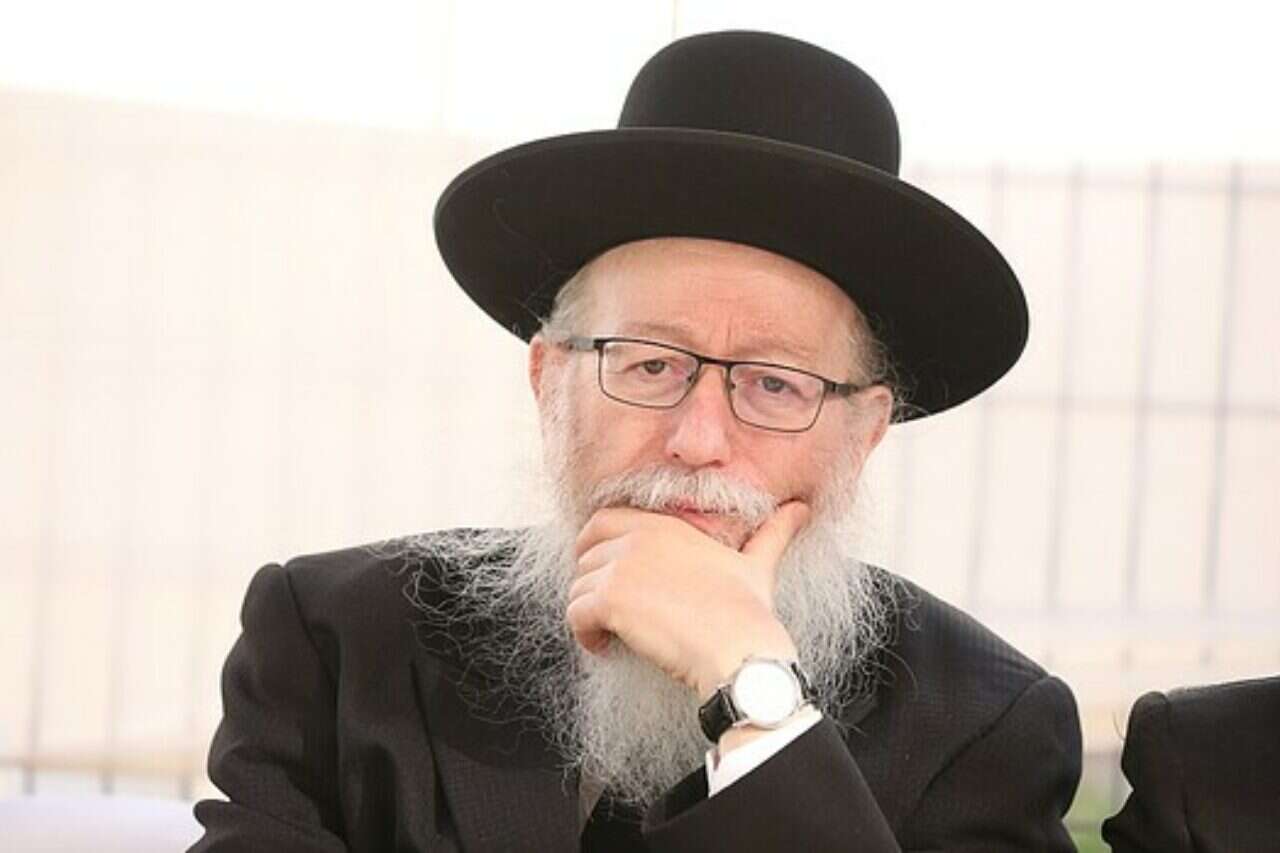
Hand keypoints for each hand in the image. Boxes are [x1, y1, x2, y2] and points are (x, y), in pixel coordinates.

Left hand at [567, 501, 810, 699]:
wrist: (740, 649)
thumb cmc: (749, 611)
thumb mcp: (758, 563)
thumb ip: (772, 533)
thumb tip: (800, 510)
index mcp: (665, 526)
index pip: (602, 520)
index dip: (595, 546)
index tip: (606, 574)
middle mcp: (638, 539)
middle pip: (585, 556)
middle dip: (590, 582)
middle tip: (607, 610)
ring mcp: (621, 568)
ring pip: (577, 588)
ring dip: (589, 614)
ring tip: (612, 635)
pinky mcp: (610, 600)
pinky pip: (575, 614)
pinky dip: (585, 634)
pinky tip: (606, 648)